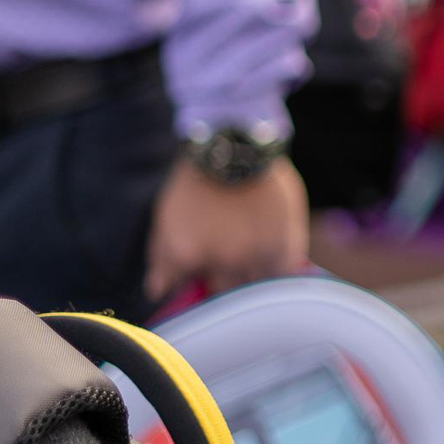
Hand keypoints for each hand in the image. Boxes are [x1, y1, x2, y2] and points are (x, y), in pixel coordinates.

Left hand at [145, 158, 308, 303]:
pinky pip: (284, 276)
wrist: (236, 146)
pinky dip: (279, 275)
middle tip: (228, 268)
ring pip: (256, 290)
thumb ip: (162, 259)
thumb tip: (157, 294)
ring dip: (252, 283)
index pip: (192, 297)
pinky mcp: (286, 245)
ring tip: (251, 264)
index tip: (205, 282)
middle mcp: (223, 260)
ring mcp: (257, 255)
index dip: (201, 293)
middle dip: (226, 287)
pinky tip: (272, 262)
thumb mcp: (167, 217)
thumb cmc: (197, 182)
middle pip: (226, 295)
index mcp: (188, 254)